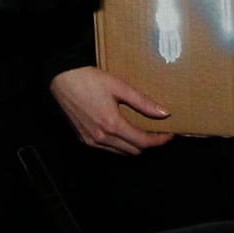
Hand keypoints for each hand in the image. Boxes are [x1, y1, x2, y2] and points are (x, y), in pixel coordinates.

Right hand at [50, 66, 173, 154]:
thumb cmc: (91, 80)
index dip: (159, 140)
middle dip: (149, 143)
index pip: (142, 142)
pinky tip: (125, 131)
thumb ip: (143, 102)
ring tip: (144, 131)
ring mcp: (91, 141)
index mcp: (112, 125)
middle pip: (133, 151)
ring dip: (134, 145)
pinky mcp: (84, 139)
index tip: (170, 134)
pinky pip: (108, 149)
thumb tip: (164, 113)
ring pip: (120, 152)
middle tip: (159, 130)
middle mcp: (101, 138)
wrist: (63, 81)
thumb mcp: (120, 87)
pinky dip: (120, 144)